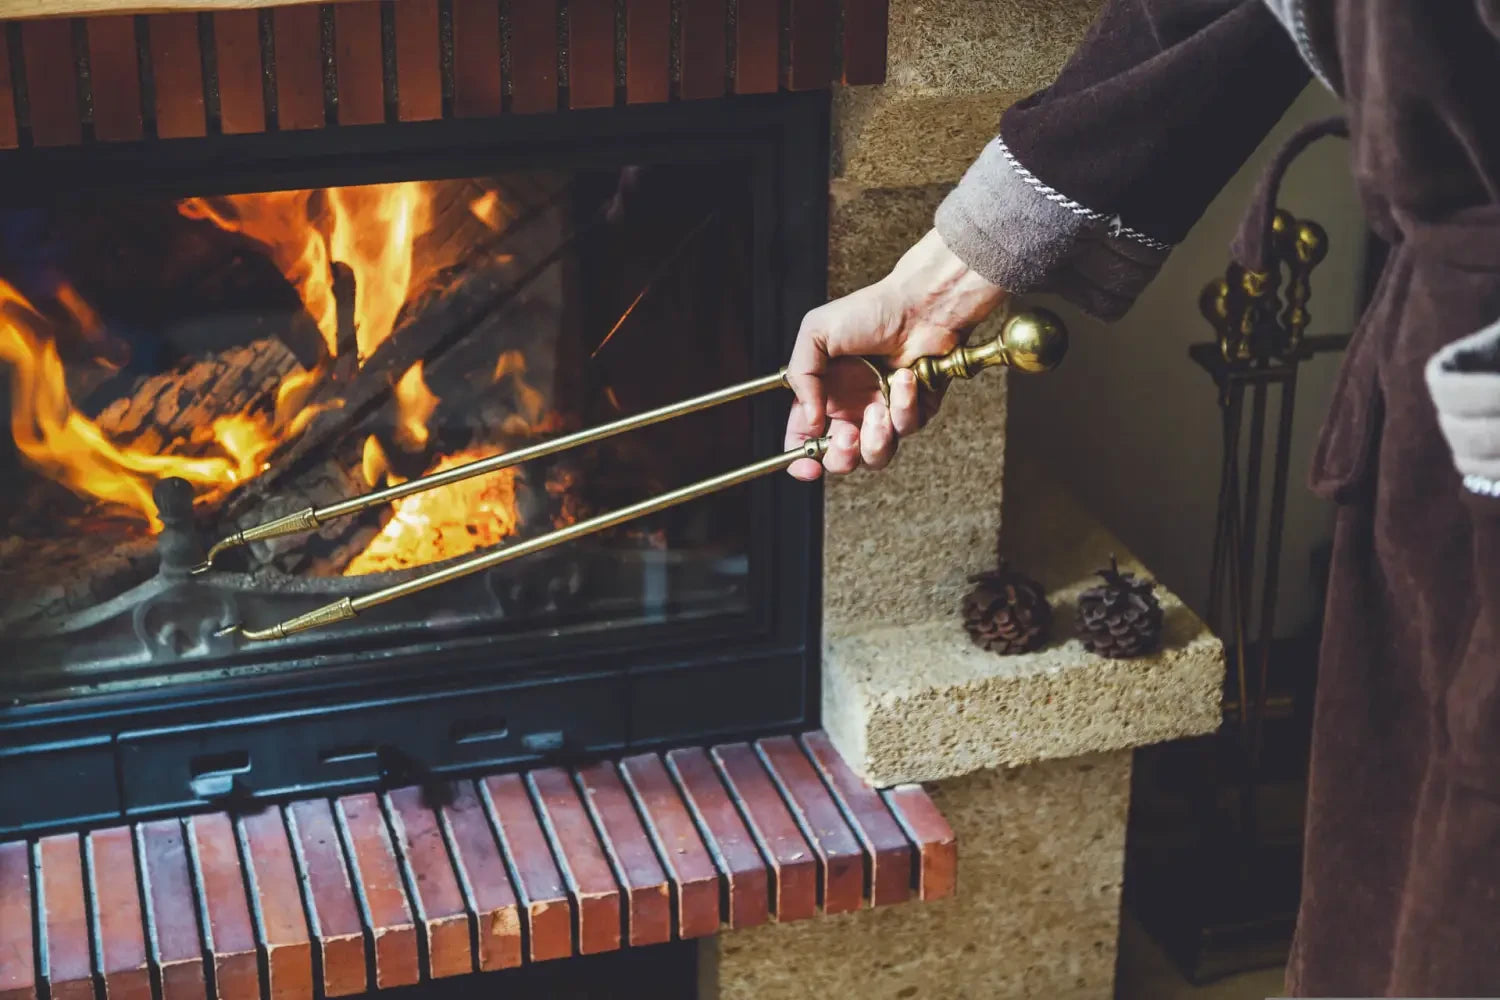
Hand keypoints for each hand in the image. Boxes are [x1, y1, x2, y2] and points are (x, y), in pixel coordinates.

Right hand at [784, 228, 1007, 478]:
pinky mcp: (916, 410)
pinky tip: (903, 379)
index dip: (801, 459)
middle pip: (841, 458)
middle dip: (842, 456)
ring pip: (877, 455)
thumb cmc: (871, 310)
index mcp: (824, 393)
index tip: (807, 466)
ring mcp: (884, 412)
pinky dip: (904, 407)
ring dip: (876, 440)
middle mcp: (852, 407)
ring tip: (878, 409)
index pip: (804, 438)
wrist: (922, 304)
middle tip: (848, 435)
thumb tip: (808, 419)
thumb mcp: (816, 333)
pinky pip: (908, 429)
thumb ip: (800, 375)